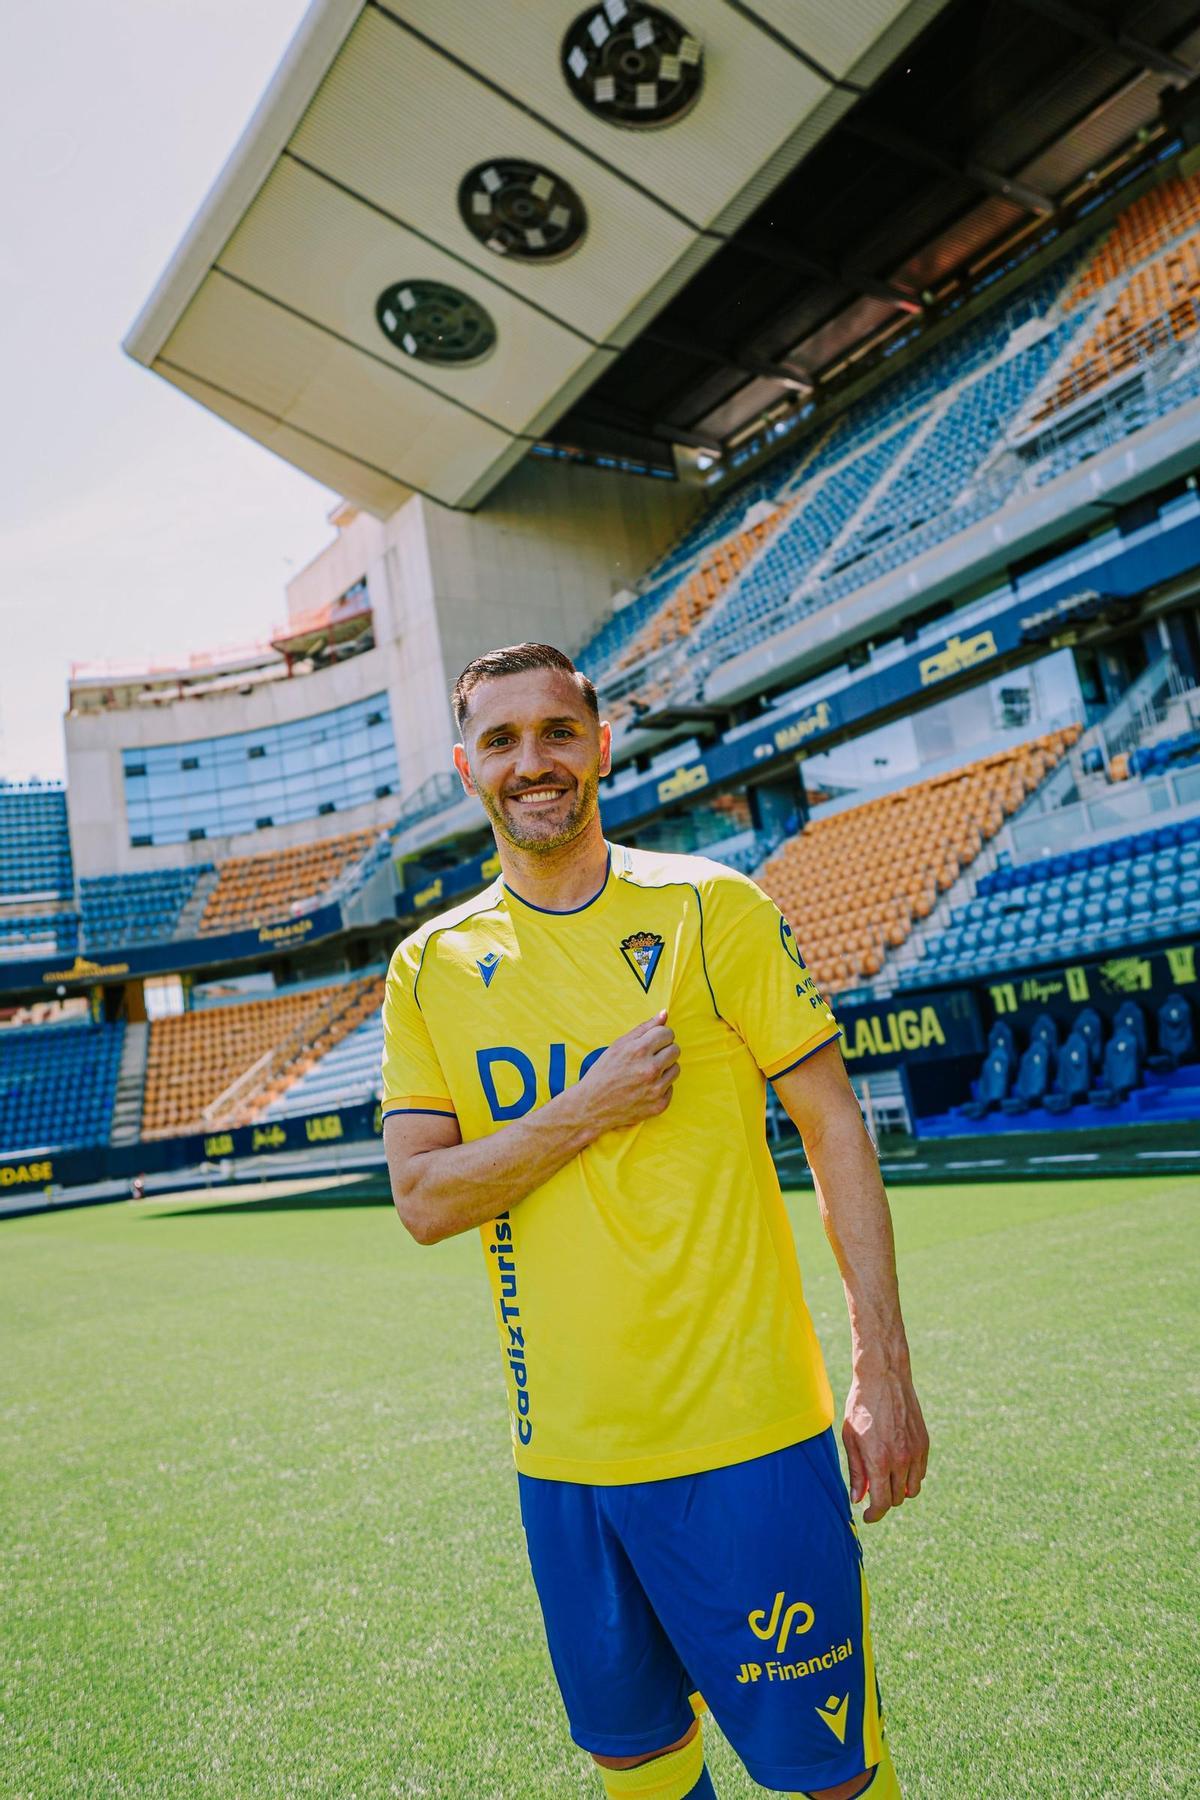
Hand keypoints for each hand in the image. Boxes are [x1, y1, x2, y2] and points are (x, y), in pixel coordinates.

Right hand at [579, 1010, 679, 1132]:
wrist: (592, 1106)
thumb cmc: (603, 1073)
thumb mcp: (619, 1045)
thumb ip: (644, 1028)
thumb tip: (664, 1014)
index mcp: (639, 1050)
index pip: (667, 1033)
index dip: (659, 1036)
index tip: (652, 1042)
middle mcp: (650, 1069)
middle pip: (675, 1049)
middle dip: (664, 1050)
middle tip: (648, 1057)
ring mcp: (656, 1089)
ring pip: (676, 1068)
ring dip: (664, 1068)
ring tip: (645, 1073)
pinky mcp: (659, 1105)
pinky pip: (671, 1088)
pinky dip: (660, 1087)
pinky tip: (644, 1088)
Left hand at [842, 1367, 928, 1523]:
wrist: (884, 1377)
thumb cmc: (861, 1406)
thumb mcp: (850, 1438)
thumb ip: (856, 1470)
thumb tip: (857, 1498)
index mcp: (879, 1460)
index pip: (881, 1503)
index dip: (874, 1514)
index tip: (868, 1516)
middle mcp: (901, 1460)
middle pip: (897, 1498)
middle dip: (883, 1500)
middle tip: (872, 1491)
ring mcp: (915, 1452)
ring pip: (912, 1489)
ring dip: (899, 1490)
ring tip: (885, 1479)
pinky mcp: (924, 1443)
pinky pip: (921, 1473)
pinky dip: (911, 1476)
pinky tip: (897, 1466)